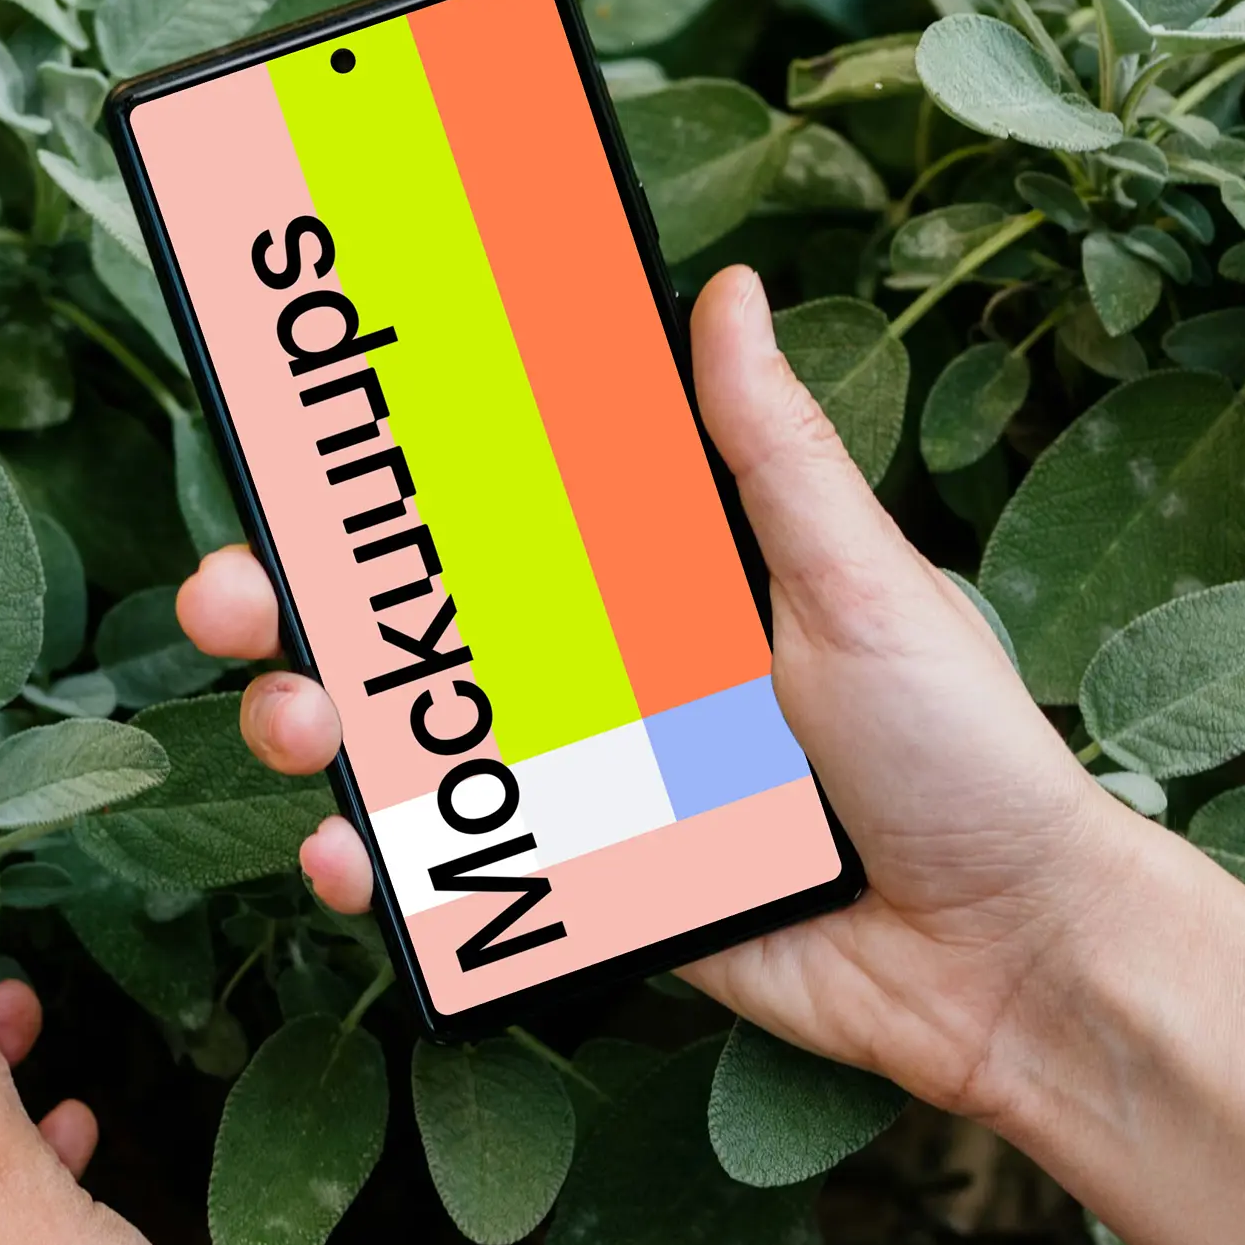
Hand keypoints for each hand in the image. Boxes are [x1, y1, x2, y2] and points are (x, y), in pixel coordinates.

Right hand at [177, 265, 1175, 1127]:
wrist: (1011, 957)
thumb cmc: (966, 756)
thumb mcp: (862, 583)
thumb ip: (770, 454)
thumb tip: (725, 287)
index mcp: (669, 575)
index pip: (502, 504)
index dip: (391, 476)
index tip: (293, 437)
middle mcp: (613, 671)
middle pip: (418, 624)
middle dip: (299, 605)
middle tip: (233, 598)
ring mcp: (594, 786)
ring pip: (412, 747)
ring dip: (319, 729)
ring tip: (296, 727)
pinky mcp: (595, 897)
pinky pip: (464, 876)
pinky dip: (383, 868)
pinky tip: (348, 858)